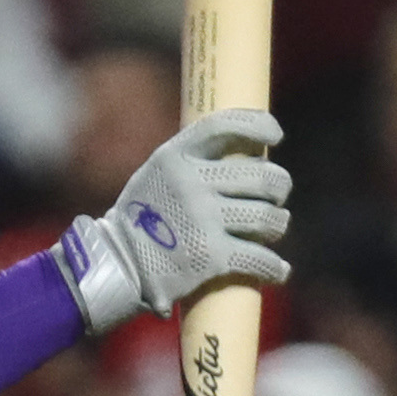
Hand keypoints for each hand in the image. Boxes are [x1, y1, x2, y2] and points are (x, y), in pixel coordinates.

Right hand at [54, 109, 291, 332]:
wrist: (117, 266)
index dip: (257, 125)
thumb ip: (192, 161)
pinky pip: (260, 258)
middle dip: (279, 185)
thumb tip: (243, 153)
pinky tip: (278, 271)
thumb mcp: (157, 174)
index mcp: (176, 157)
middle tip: (277, 196)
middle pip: (261, 175)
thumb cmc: (142, 219)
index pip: (224, 126)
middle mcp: (191, 183)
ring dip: (278, 224)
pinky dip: (274, 267)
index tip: (274, 135)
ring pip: (268, 217)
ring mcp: (203, 219)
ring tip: (273, 229)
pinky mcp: (211, 256)